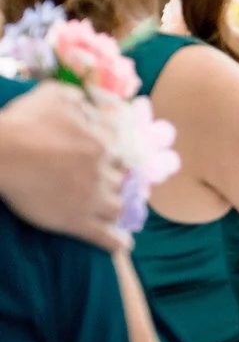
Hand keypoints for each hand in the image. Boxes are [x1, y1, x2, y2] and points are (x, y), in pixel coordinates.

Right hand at [0, 81, 130, 249]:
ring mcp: (92, 199)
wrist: (3, 153)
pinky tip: (124, 246)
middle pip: (122, 180)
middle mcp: (103, 172)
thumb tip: (87, 101)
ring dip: (119, 210)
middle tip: (115, 187)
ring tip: (119, 215)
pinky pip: (105, 236)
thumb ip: (77, 98)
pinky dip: (117, 242)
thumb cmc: (25, 122)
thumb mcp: (55, 95)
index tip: (118, 162)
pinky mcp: (76, 221)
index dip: (118, 158)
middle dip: (118, 183)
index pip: (122, 153)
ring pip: (118, 208)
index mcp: (102, 143)